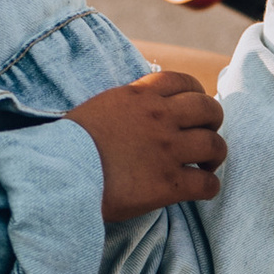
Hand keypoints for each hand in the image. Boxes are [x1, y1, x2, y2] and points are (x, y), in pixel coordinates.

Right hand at [65, 70, 226, 221]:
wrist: (58, 173)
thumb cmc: (68, 145)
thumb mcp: (100, 107)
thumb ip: (126, 104)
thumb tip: (137, 110)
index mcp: (140, 96)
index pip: (184, 82)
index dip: (197, 94)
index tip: (195, 110)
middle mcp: (159, 118)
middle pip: (209, 110)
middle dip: (213, 123)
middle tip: (204, 138)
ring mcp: (166, 151)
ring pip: (214, 146)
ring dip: (215, 156)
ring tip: (204, 166)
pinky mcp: (167, 184)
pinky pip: (207, 184)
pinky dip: (209, 187)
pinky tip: (199, 190)